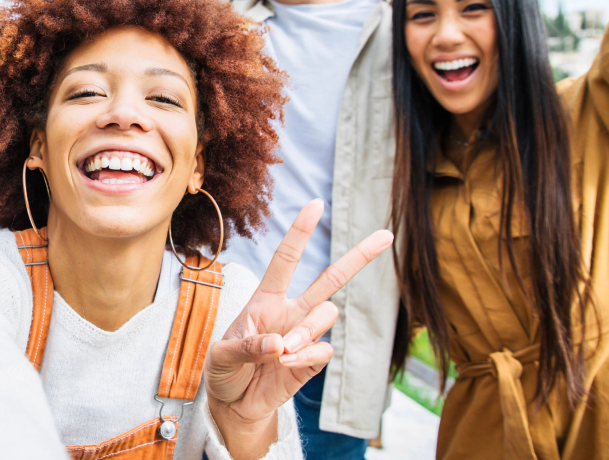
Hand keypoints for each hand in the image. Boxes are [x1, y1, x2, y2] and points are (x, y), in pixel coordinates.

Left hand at [204, 200, 392, 455]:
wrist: (235, 404)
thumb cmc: (225, 371)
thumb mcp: (222, 356)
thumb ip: (248, 347)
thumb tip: (279, 344)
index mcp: (265, 300)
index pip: (286, 260)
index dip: (300, 232)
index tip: (315, 204)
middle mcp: (291, 312)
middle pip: (330, 279)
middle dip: (358, 257)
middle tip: (386, 235)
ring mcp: (305, 335)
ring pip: (327, 315)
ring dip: (304, 332)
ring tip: (280, 353)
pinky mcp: (313, 359)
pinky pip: (324, 349)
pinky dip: (305, 357)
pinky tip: (286, 366)